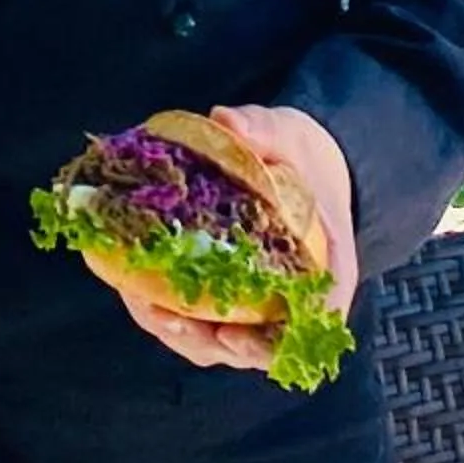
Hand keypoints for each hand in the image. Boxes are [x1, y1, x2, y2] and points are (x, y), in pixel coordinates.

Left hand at [120, 103, 358, 376]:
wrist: (303, 165)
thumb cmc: (301, 156)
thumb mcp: (290, 135)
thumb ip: (263, 128)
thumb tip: (225, 117)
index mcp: (329, 272)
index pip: (311, 323)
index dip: (271, 342)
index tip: (231, 335)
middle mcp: (298, 301)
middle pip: (258, 345)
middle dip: (207, 340)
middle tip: (164, 317)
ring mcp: (264, 305)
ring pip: (225, 340)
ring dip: (182, 332)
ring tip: (140, 304)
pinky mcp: (234, 298)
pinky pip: (205, 320)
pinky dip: (172, 314)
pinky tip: (134, 289)